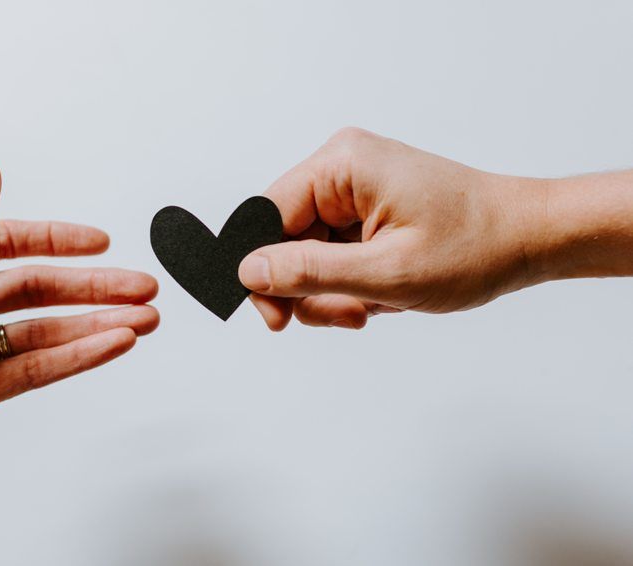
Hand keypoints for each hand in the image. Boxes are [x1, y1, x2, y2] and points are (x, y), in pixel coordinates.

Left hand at [0, 162, 158, 489]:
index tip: (100, 242)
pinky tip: (108, 345)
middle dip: (94, 287)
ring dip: (97, 325)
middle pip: (39, 290)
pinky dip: (76, 359)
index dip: (58, 241)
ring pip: (45, 332)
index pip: (9, 244)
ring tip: (142, 319)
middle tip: (140, 287)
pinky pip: (34, 372)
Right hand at [239, 127, 551, 329]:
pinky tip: (381, 293)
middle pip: (285, 239)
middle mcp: (343, 167)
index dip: (263, 272)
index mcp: (341, 165)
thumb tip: (248, 271)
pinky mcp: (367, 207)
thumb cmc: (475, 247)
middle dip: (310, 288)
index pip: (265, 217)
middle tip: (348, 314)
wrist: (530, 237)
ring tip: (374, 305)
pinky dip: (350, 282)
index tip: (277, 320)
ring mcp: (355, 187)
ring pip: (308, 252)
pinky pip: (333, 252)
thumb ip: (309, 272)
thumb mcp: (386, 272)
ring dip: (333, 291)